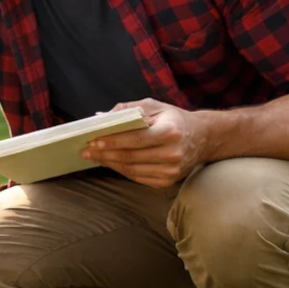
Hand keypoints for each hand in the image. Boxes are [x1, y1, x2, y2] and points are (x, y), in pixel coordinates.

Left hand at [80, 98, 210, 188]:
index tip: (92, 141)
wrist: (203, 138)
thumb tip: (101, 116)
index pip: (134, 139)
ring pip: (132, 170)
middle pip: (130, 157)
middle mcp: (172, 154)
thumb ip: (129, 109)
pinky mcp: (167, 181)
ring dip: (110, 164)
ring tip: (94, 157)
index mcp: (170, 132)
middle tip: (86, 151)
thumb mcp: (155, 106)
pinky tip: (111, 163)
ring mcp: (171, 171)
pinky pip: (138, 177)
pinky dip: (122, 170)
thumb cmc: (174, 119)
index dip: (112, 141)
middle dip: (105, 154)